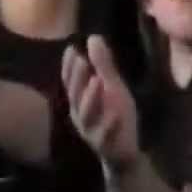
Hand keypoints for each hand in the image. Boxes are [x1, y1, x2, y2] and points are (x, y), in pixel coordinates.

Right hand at [63, 35, 139, 171]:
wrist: (122, 153)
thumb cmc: (114, 116)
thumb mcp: (112, 87)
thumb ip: (103, 65)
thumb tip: (93, 37)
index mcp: (80, 100)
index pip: (70, 81)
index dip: (69, 66)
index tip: (71, 48)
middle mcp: (80, 114)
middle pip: (75, 95)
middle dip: (77, 78)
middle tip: (80, 60)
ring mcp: (91, 130)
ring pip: (87, 114)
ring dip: (91, 98)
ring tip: (97, 81)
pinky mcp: (105, 144)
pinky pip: (104, 135)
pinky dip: (108, 125)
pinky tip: (114, 114)